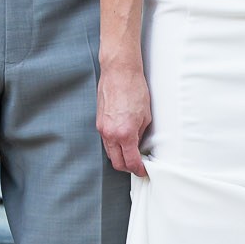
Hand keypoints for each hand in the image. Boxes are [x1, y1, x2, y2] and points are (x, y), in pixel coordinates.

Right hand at [97, 62, 152, 176]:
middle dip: (128, 168)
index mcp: (125, 134)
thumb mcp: (146, 116)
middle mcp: (111, 134)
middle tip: (137, 166)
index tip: (143, 171)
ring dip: (120, 157)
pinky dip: (114, 146)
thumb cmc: (134, 89)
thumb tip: (140, 145)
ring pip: (110, 153)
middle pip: (117, 163)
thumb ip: (141, 134)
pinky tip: (122, 141)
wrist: (119, 71)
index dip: (139, 170)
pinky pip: (106, 141)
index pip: (131, 162)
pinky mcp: (99, 122)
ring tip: (131, 154)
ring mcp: (102, 128)